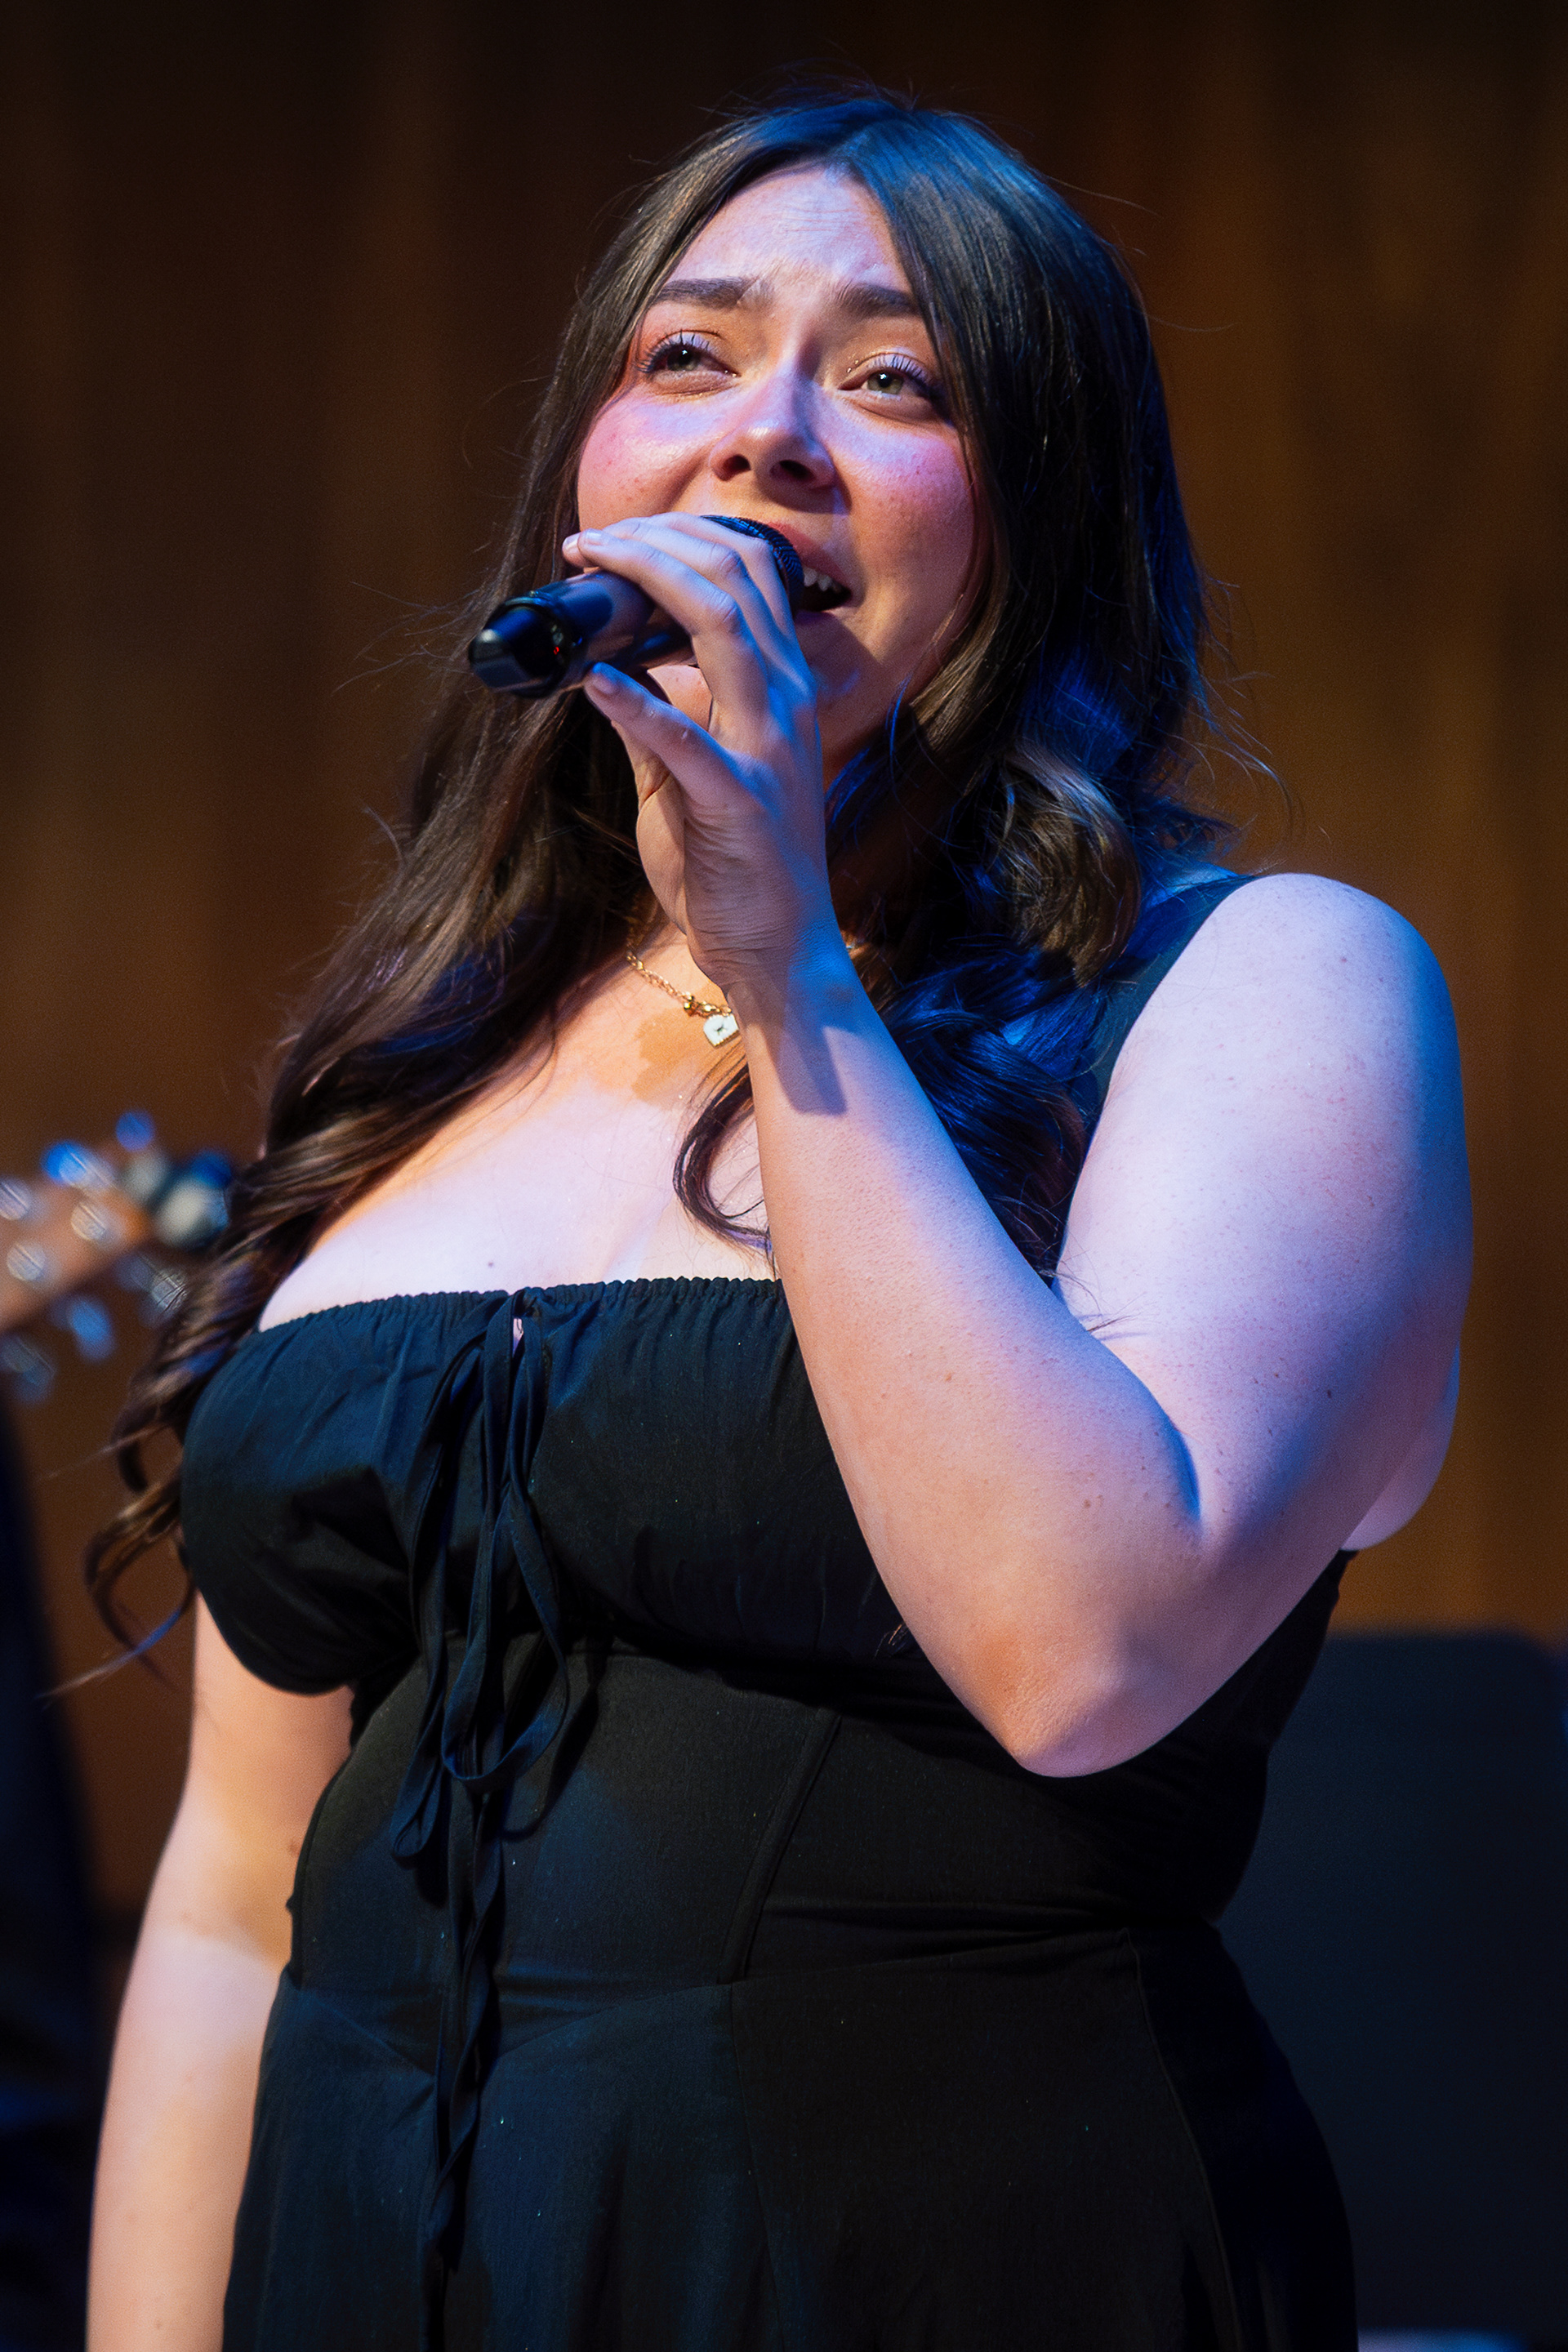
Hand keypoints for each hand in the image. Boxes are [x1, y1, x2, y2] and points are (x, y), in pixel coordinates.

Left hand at [566, 514, 840, 1000]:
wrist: (776, 952)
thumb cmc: (733, 867)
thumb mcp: (689, 775)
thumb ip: (665, 718)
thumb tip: (614, 671)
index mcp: (780, 690)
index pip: (749, 573)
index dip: (681, 537)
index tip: (612, 541)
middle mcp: (786, 703)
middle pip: (734, 577)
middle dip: (656, 541)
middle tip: (588, 542)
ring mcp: (768, 747)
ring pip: (723, 625)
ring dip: (648, 581)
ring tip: (589, 567)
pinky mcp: (739, 800)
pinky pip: (686, 739)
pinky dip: (636, 702)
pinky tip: (591, 681)